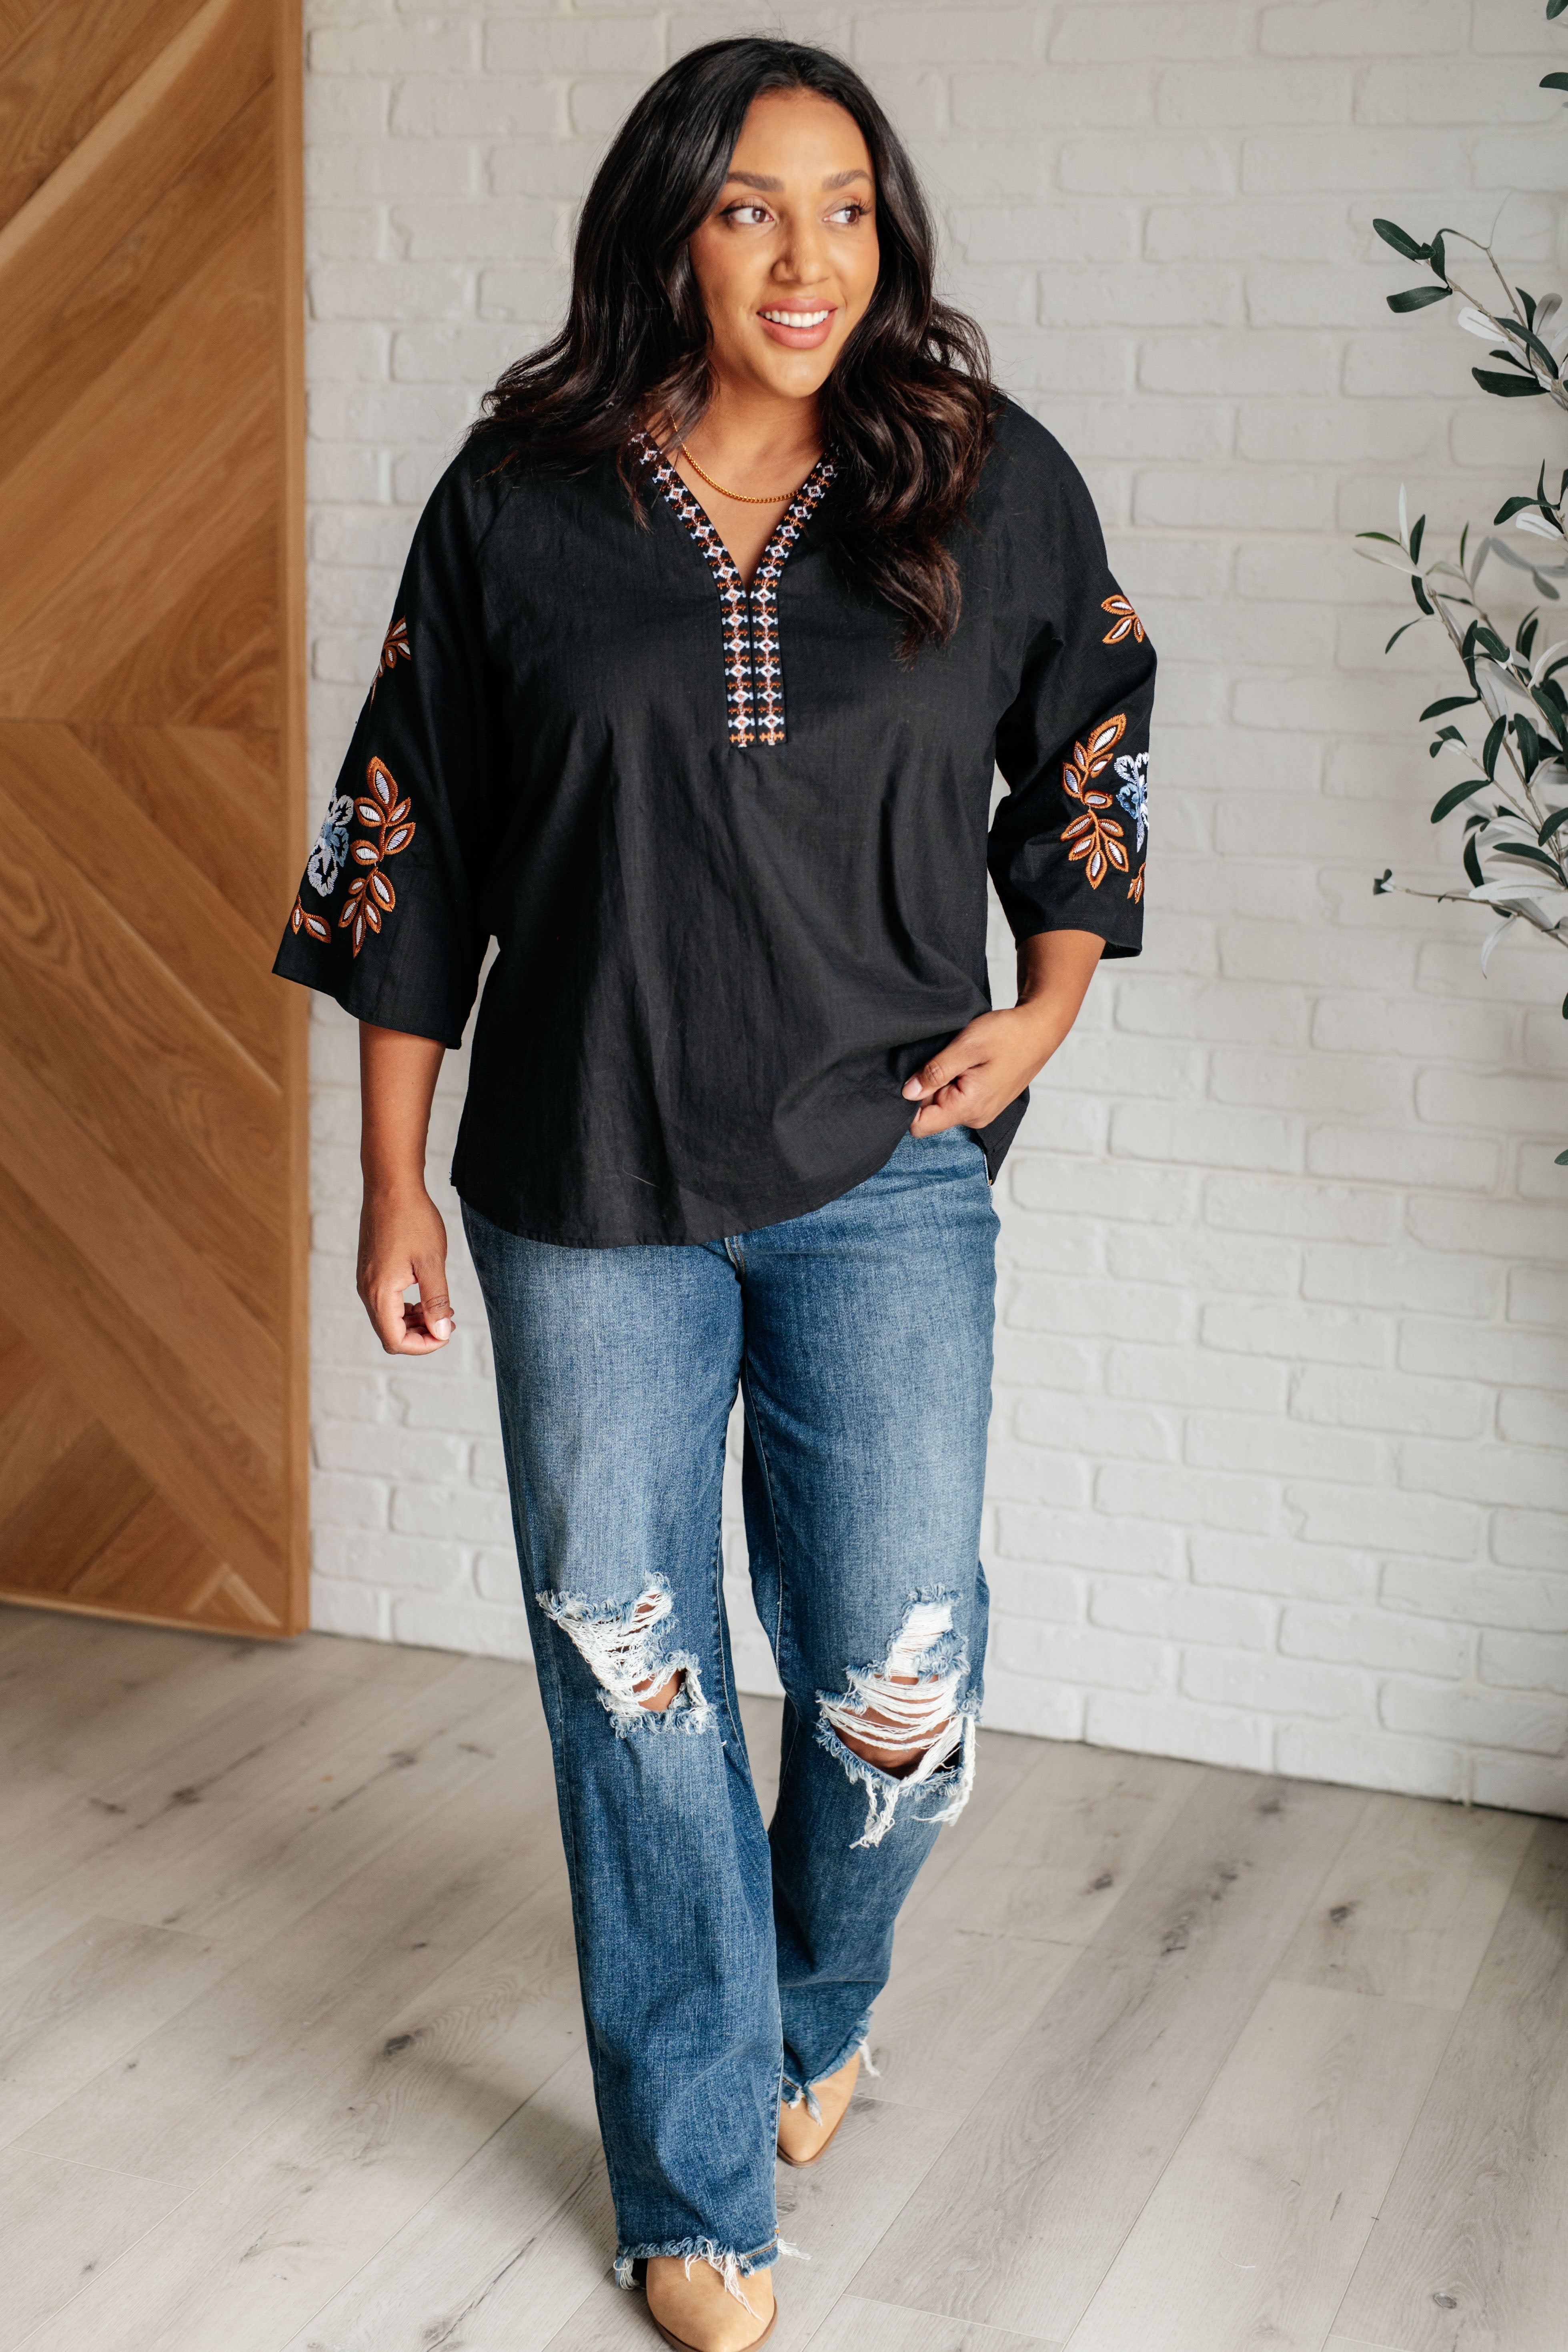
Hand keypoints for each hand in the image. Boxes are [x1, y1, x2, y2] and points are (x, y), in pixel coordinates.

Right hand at [357, 1185, 455, 1353]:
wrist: (390, 1186)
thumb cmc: (412, 1219)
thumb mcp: (432, 1262)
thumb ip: (436, 1301)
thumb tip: (441, 1333)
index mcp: (380, 1292)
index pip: (396, 1340)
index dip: (424, 1345)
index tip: (448, 1333)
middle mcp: (367, 1290)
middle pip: (390, 1334)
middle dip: (421, 1335)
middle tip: (448, 1321)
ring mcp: (366, 1280)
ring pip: (387, 1319)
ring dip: (414, 1321)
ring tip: (441, 1308)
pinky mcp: (370, 1271)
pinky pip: (385, 1302)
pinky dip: (406, 1307)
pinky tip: (425, 1295)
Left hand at [901, 1003, 1058, 1135]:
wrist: (1040, 1029)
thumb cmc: (1008, 1034)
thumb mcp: (966, 1046)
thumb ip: (935, 1072)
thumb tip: (907, 1093)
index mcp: (969, 1108)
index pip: (919, 1125)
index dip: (906, 1104)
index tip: (912, 1077)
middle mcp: (975, 1117)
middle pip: (930, 1115)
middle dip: (925, 1090)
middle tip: (938, 1060)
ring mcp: (982, 1111)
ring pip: (943, 1105)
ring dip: (940, 1084)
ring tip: (955, 1059)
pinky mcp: (986, 1102)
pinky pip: (958, 1098)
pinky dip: (954, 1082)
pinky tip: (964, 1062)